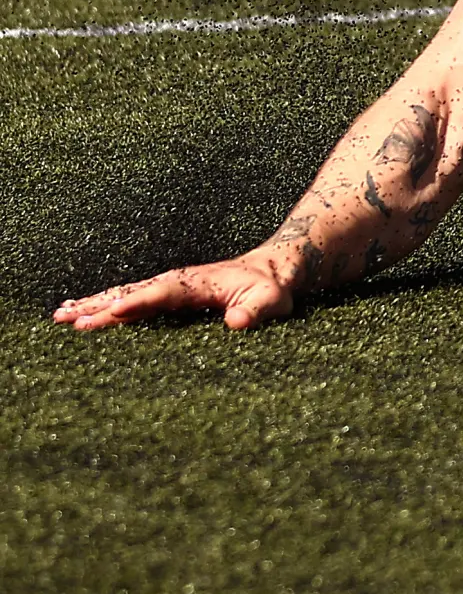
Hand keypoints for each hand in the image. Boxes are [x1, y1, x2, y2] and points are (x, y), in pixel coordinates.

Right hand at [53, 255, 297, 331]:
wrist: (272, 270)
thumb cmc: (272, 288)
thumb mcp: (271, 300)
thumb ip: (256, 310)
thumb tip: (237, 322)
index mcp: (195, 283)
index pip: (160, 294)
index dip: (136, 302)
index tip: (110, 312)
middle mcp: (175, 282)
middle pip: (132, 293)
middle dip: (100, 306)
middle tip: (66, 319)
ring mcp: (168, 287)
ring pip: (125, 294)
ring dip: (94, 304)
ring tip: (60, 314)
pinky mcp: (166, 295)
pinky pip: (130, 298)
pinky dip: (105, 304)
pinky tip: (81, 311)